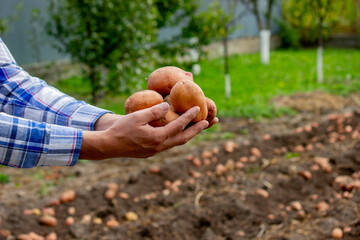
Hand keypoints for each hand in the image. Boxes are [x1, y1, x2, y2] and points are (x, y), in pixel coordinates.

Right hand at [79, 103, 208, 159]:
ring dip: (189, 135)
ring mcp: (156, 152)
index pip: (179, 126)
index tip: (198, 108)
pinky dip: (178, 138)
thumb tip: (168, 105)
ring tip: (199, 128)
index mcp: (158, 138)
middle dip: (197, 130)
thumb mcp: (137, 117)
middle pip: (184, 138)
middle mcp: (160, 147)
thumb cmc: (121, 130)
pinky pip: (170, 145)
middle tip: (210, 122)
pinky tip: (179, 133)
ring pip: (177, 143)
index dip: (190, 117)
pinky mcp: (151, 153)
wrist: (108, 147)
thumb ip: (154, 111)